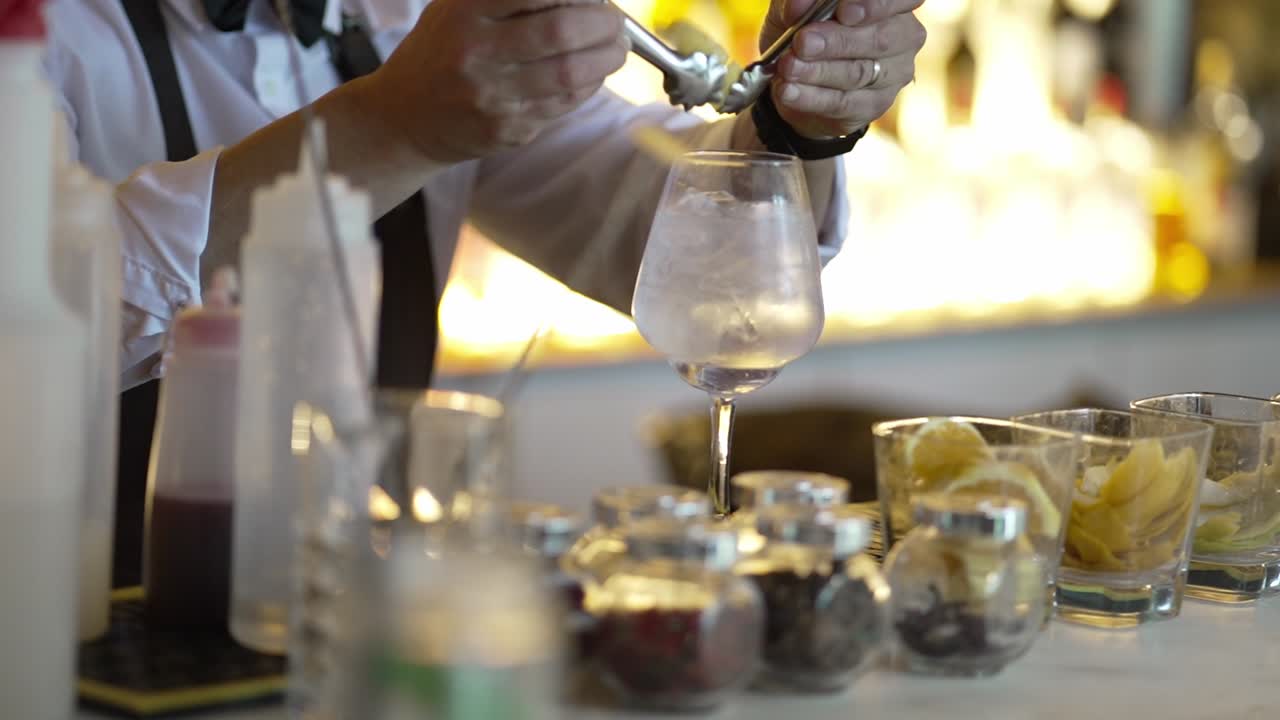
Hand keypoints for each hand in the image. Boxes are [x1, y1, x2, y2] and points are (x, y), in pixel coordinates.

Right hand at [370, 0, 628, 163]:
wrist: (405, 116)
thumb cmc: (444, 50)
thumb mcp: (460, 7)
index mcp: (464, 11)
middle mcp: (475, 51)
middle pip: (560, 31)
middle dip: (603, 26)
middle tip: (617, 25)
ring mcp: (490, 95)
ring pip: (569, 74)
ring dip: (605, 59)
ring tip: (616, 49)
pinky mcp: (505, 129)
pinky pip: (562, 105)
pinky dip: (588, 86)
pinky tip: (592, 74)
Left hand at [760, 0, 925, 138]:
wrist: (797, 79)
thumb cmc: (807, 30)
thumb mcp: (796, 9)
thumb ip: (799, 1)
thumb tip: (797, 5)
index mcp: (893, 3)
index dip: (875, 5)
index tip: (844, 12)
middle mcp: (903, 36)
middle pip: (878, 39)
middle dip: (836, 41)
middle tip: (803, 43)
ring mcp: (893, 74)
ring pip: (858, 73)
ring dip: (818, 71)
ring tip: (787, 67)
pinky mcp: (873, 106)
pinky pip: (843, 103)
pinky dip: (811, 97)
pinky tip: (788, 91)